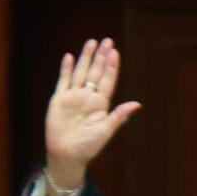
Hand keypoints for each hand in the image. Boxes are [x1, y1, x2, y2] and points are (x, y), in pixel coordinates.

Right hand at [44, 38, 141, 195]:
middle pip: (95, 72)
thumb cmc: (88, 146)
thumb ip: (119, 115)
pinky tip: (70, 57)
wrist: (67, 155)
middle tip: (107, 40)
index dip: (111, 67)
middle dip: (101, 57)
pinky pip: (63, 81)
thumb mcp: (106, 130)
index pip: (107, 81)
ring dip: (86, 58)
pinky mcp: (59, 99)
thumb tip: (137, 104)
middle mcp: (88, 97)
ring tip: (92, 42)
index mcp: (100, 104)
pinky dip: (66, 69)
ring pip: (80, 72)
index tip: (115, 52)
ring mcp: (73, 97)